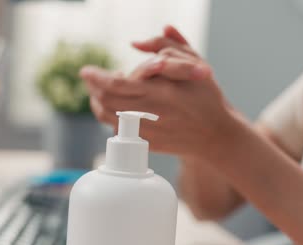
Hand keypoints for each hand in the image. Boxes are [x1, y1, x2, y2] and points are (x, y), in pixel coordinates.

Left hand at [80, 26, 241, 159]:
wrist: (216, 135)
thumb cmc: (207, 98)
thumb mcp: (194, 65)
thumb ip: (166, 47)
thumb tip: (135, 43)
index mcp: (161, 93)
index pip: (116, 85)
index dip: (96, 77)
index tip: (86, 70)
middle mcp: (151, 114)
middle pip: (106, 102)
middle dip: (93, 88)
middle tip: (91, 78)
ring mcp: (147, 132)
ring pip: (108, 117)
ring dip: (98, 102)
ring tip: (99, 91)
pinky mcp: (147, 143)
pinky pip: (117, 130)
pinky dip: (108, 116)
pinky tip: (113, 106)